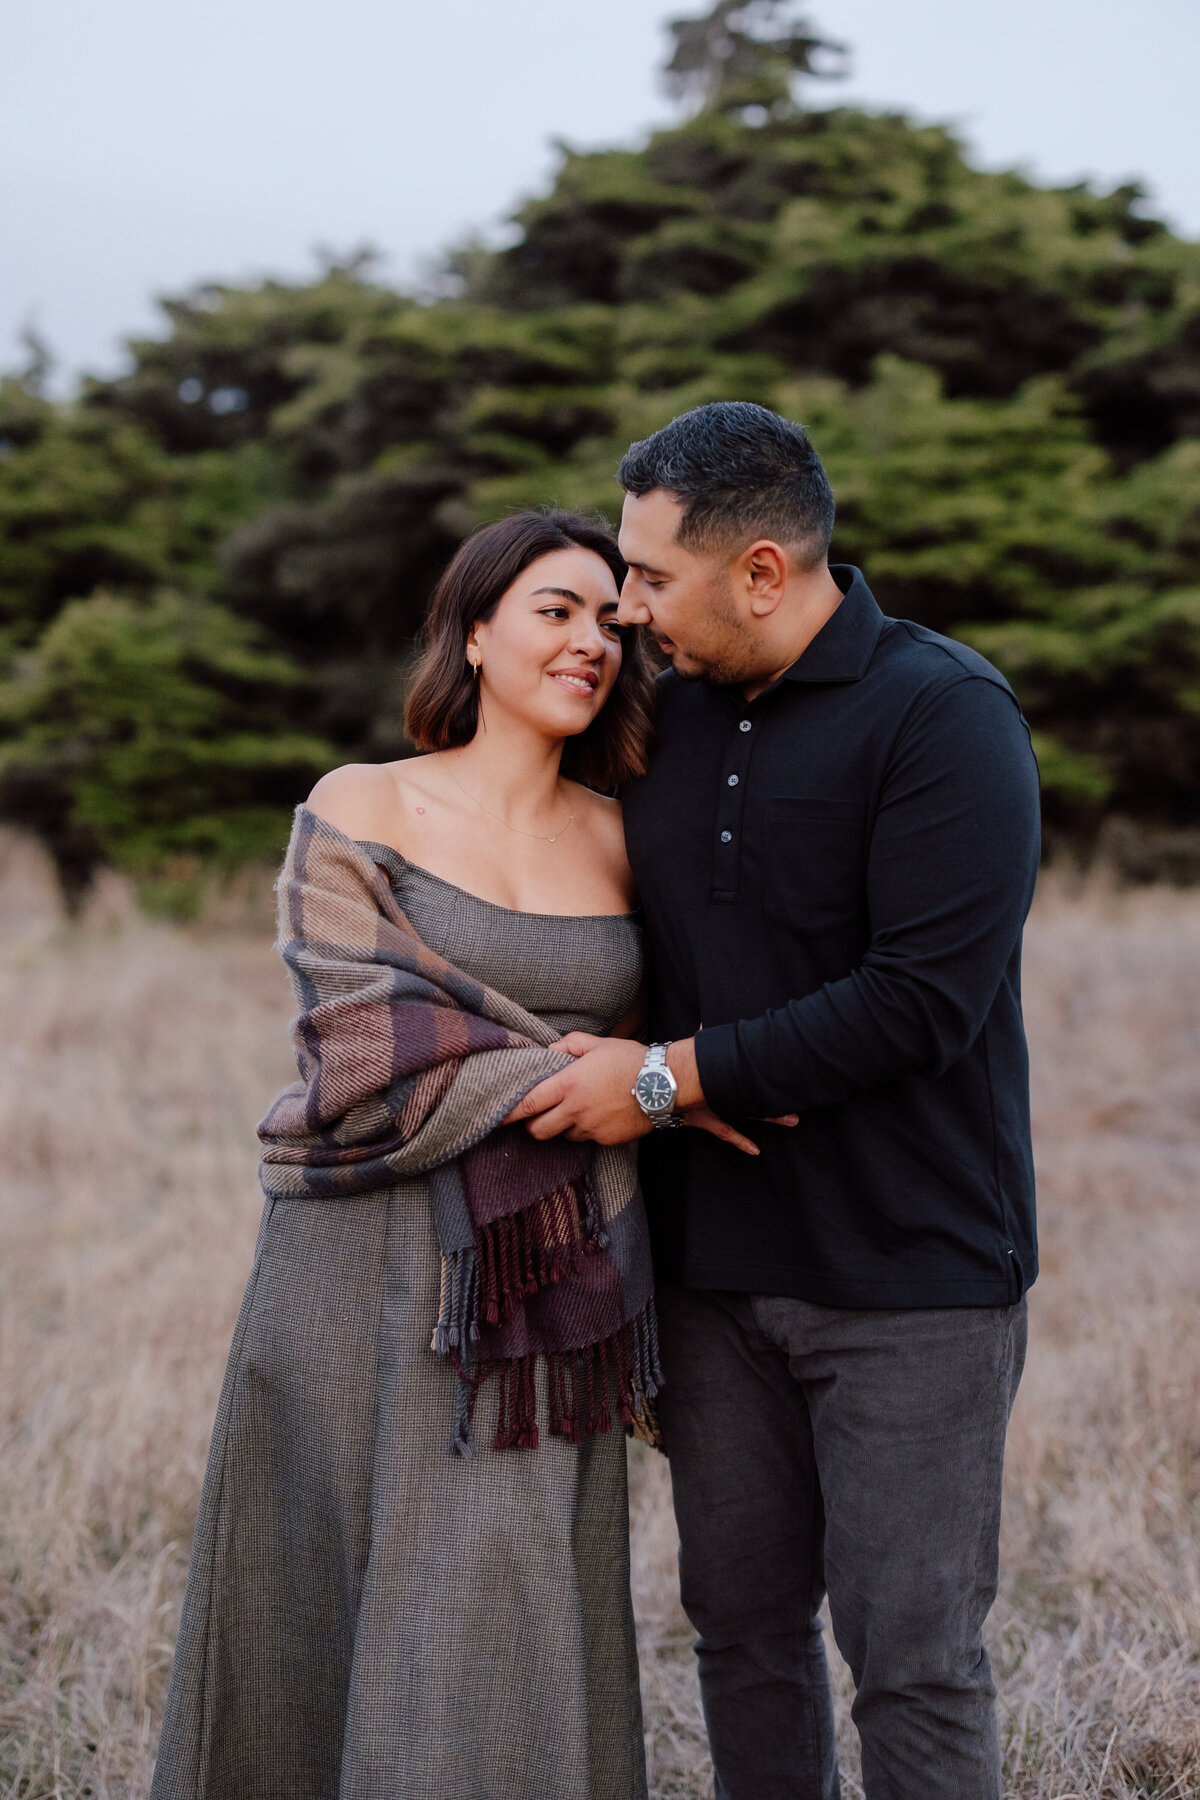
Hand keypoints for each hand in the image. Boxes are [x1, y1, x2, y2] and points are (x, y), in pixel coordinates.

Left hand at [503, 1037, 649, 1144]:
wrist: (663, 1084)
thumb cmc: (630, 1059)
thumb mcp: (597, 1044)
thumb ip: (569, 1045)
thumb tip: (550, 1050)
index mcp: (569, 1084)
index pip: (528, 1103)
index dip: (509, 1113)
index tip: (496, 1116)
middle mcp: (576, 1109)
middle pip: (538, 1130)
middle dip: (532, 1125)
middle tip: (536, 1115)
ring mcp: (591, 1127)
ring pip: (563, 1136)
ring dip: (562, 1127)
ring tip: (575, 1110)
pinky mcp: (606, 1139)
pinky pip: (586, 1138)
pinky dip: (586, 1130)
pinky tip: (598, 1115)